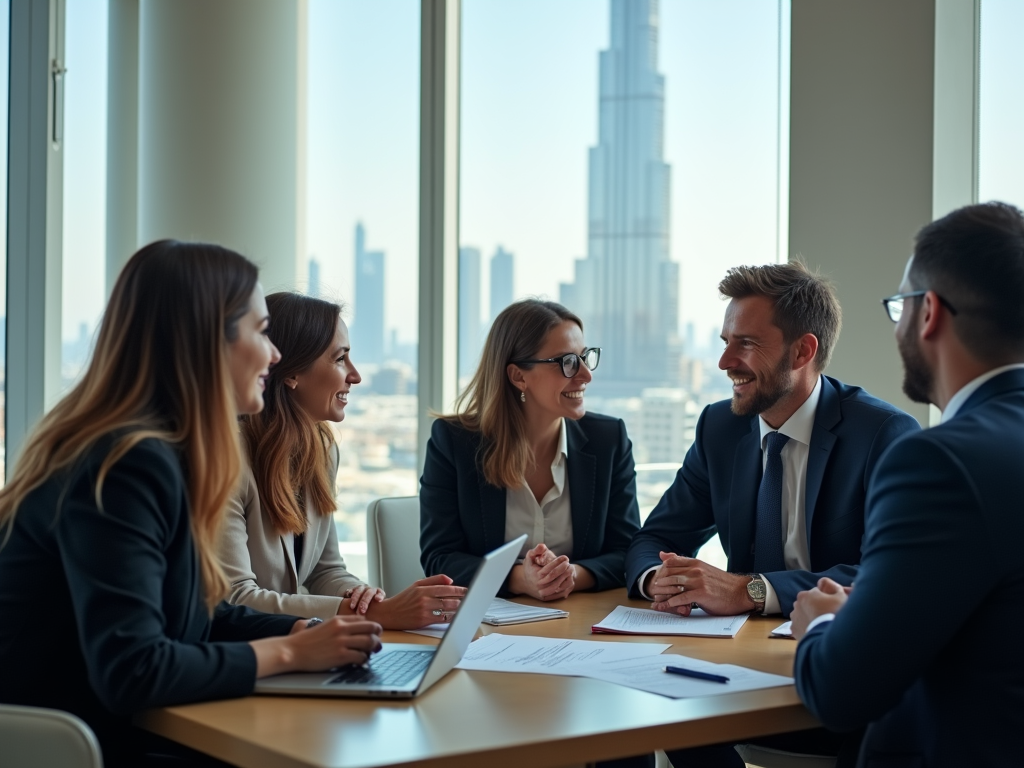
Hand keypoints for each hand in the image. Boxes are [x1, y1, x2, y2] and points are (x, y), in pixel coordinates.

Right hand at [251, 615, 382, 677]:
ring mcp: (342, 641)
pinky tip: (360, 662)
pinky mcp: (341, 655)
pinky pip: (361, 656)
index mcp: (338, 620)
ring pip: (370, 642)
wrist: (291, 651)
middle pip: (371, 628)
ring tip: (371, 654)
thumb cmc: (303, 641)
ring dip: (374, 649)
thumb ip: (333, 625)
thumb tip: (341, 629)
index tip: (370, 635)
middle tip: (377, 644)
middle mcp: (342, 628)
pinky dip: (364, 660)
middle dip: (377, 636)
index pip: (363, 620)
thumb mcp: (320, 626)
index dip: (369, 627)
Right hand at [344, 584, 385, 614]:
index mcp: (379, 594)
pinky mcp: (354, 589)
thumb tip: (376, 622)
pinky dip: (349, 593)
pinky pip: (352, 590)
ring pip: (359, 591)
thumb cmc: (372, 611)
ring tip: (352, 607)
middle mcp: (371, 590)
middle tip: (362, 611)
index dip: (379, 596)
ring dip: (356, 599)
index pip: (380, 593)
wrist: (361, 604)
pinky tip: (347, 596)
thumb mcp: (376, 611)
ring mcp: (362, 589)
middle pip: (369, 593)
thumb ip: (378, 614)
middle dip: (365, 602)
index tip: (378, 600)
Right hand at [363, 574, 467, 629]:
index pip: (446, 588)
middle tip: (472, 599)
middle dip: (463, 599)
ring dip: (460, 608)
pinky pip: (442, 619)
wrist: (388, 613)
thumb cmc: (403, 599)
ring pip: (448, 609)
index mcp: (423, 588)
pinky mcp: (424, 620)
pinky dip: (452, 617)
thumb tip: (450, 580)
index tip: (469, 590)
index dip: (460, 589)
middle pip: (449, 598)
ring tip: (467, 607)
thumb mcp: (416, 584)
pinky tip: (458, 616)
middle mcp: (425, 598)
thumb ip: (434, 580)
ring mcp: (425, 610)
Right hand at [510, 543, 574, 600]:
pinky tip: (569, 580)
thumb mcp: (529, 558)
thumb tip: (542, 546)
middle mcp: (539, 585)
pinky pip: (558, 594)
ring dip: (565, 578)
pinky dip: (565, 588)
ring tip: (570, 570)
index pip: (549, 568)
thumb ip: (535, 550)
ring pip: (557, 586)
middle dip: (563, 569)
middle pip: (554, 577)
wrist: (524, 583)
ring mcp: (542, 592)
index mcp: (535, 575)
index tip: (565, 557)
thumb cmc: (529, 569)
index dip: (558, 562)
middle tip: (569, 563)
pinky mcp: (546, 598)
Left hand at [648, 551, 753, 615]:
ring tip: (655, 599)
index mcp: (696, 562)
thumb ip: (685, 564)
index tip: (657, 579)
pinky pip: (681, 598)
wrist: (741, 592)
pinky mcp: (701, 594)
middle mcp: (696, 570)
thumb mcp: (704, 569)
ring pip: (673, 586)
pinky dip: (670, 603)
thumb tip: (663, 554)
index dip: (661, 572)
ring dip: (662, 593)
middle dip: (659, 583)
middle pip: (669, 574)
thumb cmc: (723, 583)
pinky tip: (664, 606)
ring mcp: (698, 582)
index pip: (671, 563)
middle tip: (652, 591)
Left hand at [791, 577, 850, 639]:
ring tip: (821, 625)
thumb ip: (835, 588)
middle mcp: (796, 604)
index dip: (826, 599)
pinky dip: (806, 629)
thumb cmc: (834, 613)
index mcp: (805, 594)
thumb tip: (829, 584)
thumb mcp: (840, 597)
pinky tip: (815, 632)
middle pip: (808, 604)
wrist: (828, 636)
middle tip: (827, 616)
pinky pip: (800, 627)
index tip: (832, 606)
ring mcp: (794, 618)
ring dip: (810, 618)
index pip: (816, 594)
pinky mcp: (794, 630)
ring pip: (803, 615)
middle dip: (816, 608)